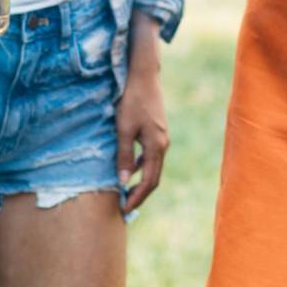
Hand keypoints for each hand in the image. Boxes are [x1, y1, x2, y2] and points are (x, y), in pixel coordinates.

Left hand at [115, 69, 169, 212]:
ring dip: (141, 182)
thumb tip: (123, 181)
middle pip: (154, 178)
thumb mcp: (124, 129)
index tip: (125, 209)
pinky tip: (130, 169)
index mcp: (157, 147)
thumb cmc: (132, 101)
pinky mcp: (157, 133)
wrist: (145, 77)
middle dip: (140, 194)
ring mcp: (162, 139)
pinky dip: (141, 167)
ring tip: (126, 192)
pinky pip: (151, 157)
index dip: (137, 197)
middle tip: (125, 207)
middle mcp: (163, 145)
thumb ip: (124, 155)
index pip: (149, 181)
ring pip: (153, 168)